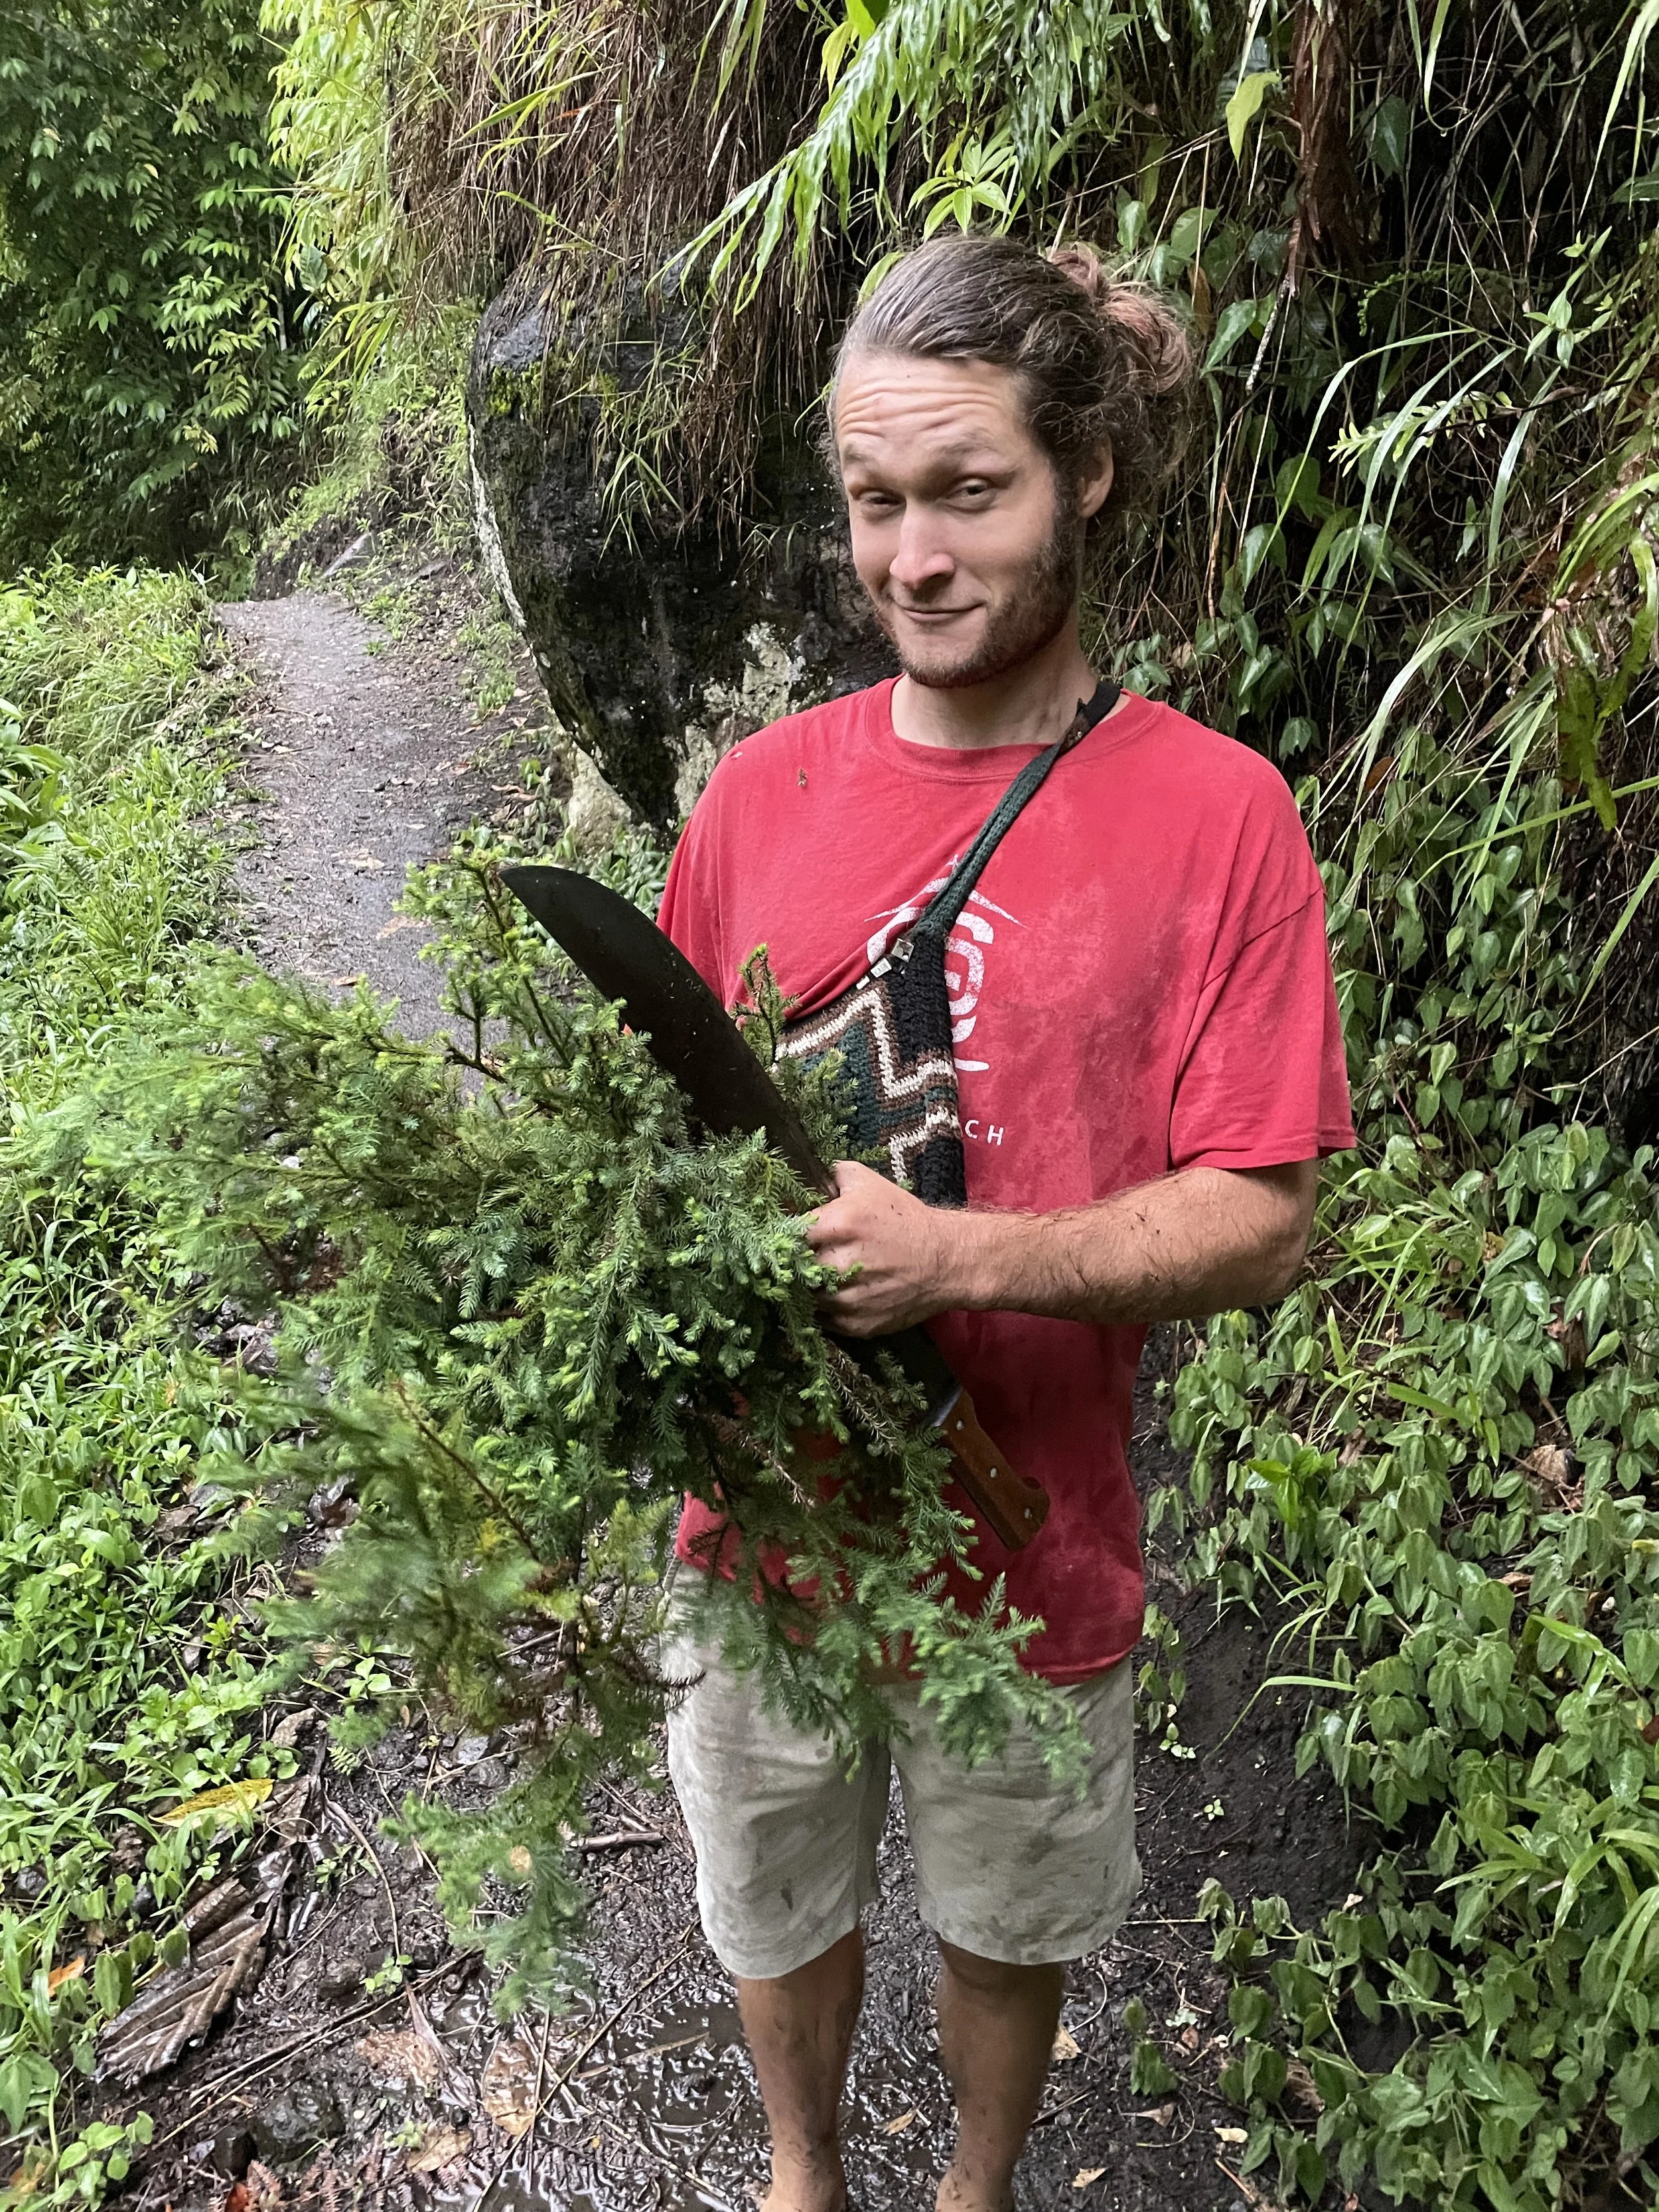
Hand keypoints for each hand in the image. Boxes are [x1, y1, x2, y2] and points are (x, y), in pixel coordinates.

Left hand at [803, 1160, 966, 1335]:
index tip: (790, 1235)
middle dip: (796, 1261)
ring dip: (809, 1287)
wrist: (946, 1261)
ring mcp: (847, 1299)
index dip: (786, 1234)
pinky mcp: (855, 1325)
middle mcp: (840, 1264)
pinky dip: (826, 1308)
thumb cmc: (905, 1218)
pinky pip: (823, 1319)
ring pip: (805, 1296)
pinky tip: (838, 1293)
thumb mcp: (868, 1182)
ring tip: (824, 1275)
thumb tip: (803, 1179)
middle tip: (806, 1255)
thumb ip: (831, 1175)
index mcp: (839, 1225)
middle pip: (793, 1267)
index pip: (788, 1233)